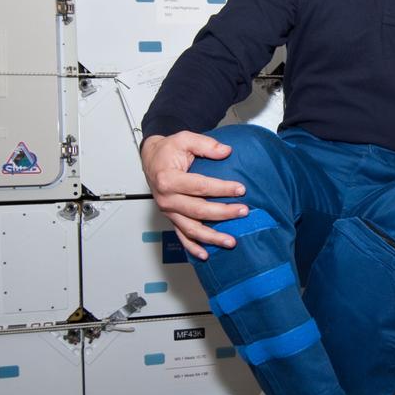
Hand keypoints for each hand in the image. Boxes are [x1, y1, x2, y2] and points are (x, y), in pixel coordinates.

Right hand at [141, 131, 248, 259]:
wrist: (152, 159)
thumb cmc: (168, 150)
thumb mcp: (185, 139)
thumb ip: (205, 144)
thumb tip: (226, 151)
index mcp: (168, 179)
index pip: (200, 186)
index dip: (222, 188)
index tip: (241, 189)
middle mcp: (166, 199)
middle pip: (198, 210)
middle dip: (223, 213)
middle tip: (243, 212)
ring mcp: (168, 212)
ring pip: (191, 229)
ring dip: (212, 237)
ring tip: (231, 241)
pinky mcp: (171, 218)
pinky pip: (181, 236)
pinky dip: (193, 248)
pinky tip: (206, 255)